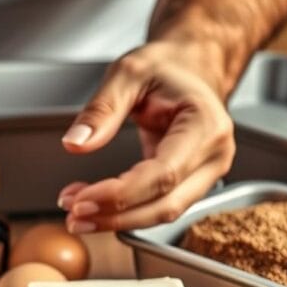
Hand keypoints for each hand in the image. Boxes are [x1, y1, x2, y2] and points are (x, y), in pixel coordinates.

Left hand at [58, 41, 234, 232]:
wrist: (190, 67)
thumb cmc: (166, 67)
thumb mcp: (127, 73)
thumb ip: (102, 110)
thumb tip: (76, 143)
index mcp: (205, 124)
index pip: (163, 174)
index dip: (121, 194)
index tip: (82, 200)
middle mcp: (214, 154)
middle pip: (165, 204)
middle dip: (115, 215)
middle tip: (73, 214)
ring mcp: (207, 173)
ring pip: (162, 213)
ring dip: (116, 219)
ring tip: (77, 214)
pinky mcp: (192, 184)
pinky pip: (157, 207)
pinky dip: (124, 212)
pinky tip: (94, 206)